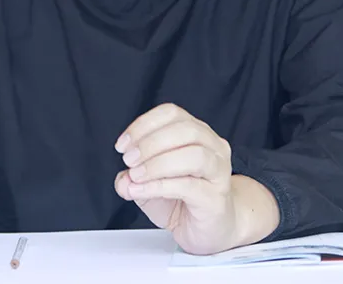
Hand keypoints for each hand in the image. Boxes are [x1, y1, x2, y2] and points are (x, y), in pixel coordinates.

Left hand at [114, 103, 276, 254]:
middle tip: (128, 160)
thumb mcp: (149, 185)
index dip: (144, 124)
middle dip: (150, 143)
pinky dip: (160, 186)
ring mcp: (219, 172)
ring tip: (136, 176)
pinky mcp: (216, 198)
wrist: (212, 228)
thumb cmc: (184, 200)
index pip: (172, 114)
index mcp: (196, 133)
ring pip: (194, 154)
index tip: (123, 144)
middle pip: (185, 130)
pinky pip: (189, 186)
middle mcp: (213, 147)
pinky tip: (142, 190)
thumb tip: (123, 180)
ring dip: (158, 163)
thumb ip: (132, 178)